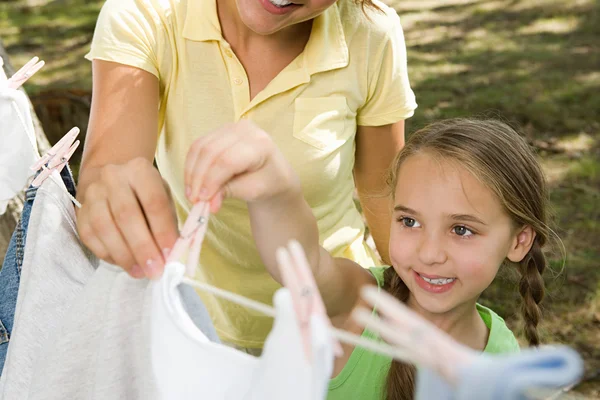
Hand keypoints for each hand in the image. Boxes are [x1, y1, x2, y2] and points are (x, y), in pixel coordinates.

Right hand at [76, 158, 178, 278]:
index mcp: (140, 170)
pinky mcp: (80, 212)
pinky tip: (124, 264)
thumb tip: (170, 254)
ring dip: (124, 255)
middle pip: (126, 215)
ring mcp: (92, 194)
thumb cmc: (146, 194)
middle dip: (142, 247)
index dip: (162, 231)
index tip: (169, 254)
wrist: (114, 182)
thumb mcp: (164, 198)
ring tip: (140, 272)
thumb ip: (168, 222)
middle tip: (154, 270)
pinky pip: (90, 237)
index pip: (154, 201)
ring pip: (105, 227)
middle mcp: (113, 177)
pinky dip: (108, 254)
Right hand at [184, 120, 299, 208]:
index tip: (203, 200)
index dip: (211, 180)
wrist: (272, 172)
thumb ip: (229, 192)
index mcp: (260, 144)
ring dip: (191, 173)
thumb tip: (206, 201)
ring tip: (191, 194)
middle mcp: (245, 130)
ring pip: (200, 147)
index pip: (228, 160)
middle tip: (194, 200)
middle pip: (210, 151)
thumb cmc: (266, 182)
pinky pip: (197, 146)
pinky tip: (192, 183)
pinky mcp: (218, 131)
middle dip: (198, 178)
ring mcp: (230, 127)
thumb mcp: (252, 191)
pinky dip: (191, 166)